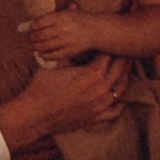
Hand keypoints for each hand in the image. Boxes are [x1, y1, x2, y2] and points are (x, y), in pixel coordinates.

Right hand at [0, 55, 127, 152]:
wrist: (34, 115)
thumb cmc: (41, 88)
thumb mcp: (55, 64)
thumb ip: (69, 54)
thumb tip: (71, 44)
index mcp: (92, 74)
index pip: (108, 55)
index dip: (109, 47)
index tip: (109, 41)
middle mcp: (100, 89)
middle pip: (119, 69)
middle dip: (122, 58)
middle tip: (124, 51)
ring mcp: (100, 105)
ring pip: (120, 89)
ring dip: (124, 77)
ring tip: (125, 69)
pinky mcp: (95, 118)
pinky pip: (114, 111)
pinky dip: (119, 103)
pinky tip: (120, 98)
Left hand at [23, 9, 106, 64]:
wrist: (95, 30)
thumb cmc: (78, 20)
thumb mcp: (67, 12)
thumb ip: (52, 16)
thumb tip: (32, 23)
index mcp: (62, 16)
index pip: (41, 21)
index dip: (33, 26)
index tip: (30, 28)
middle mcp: (63, 28)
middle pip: (41, 34)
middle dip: (32, 37)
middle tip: (30, 38)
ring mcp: (66, 41)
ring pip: (45, 46)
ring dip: (36, 47)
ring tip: (32, 46)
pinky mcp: (70, 51)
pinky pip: (53, 55)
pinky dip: (45, 55)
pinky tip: (41, 54)